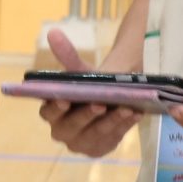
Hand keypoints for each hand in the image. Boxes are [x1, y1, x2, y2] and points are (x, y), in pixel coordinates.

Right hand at [37, 28, 137, 158]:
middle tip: (101, 104)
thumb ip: (68, 56)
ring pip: (94, 135)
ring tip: (127, 108)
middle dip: (86, 116)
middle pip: (70, 128)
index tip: (67, 100)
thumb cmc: (90, 85)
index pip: (48, 113)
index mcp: (51, 112)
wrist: (111, 98)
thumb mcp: (81, 71)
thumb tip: (52, 32)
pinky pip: (111, 140)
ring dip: (110, 121)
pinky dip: (123, 127)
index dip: (56, 108)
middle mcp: (61, 132)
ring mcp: (79, 144)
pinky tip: (134, 115)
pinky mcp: (98, 149)